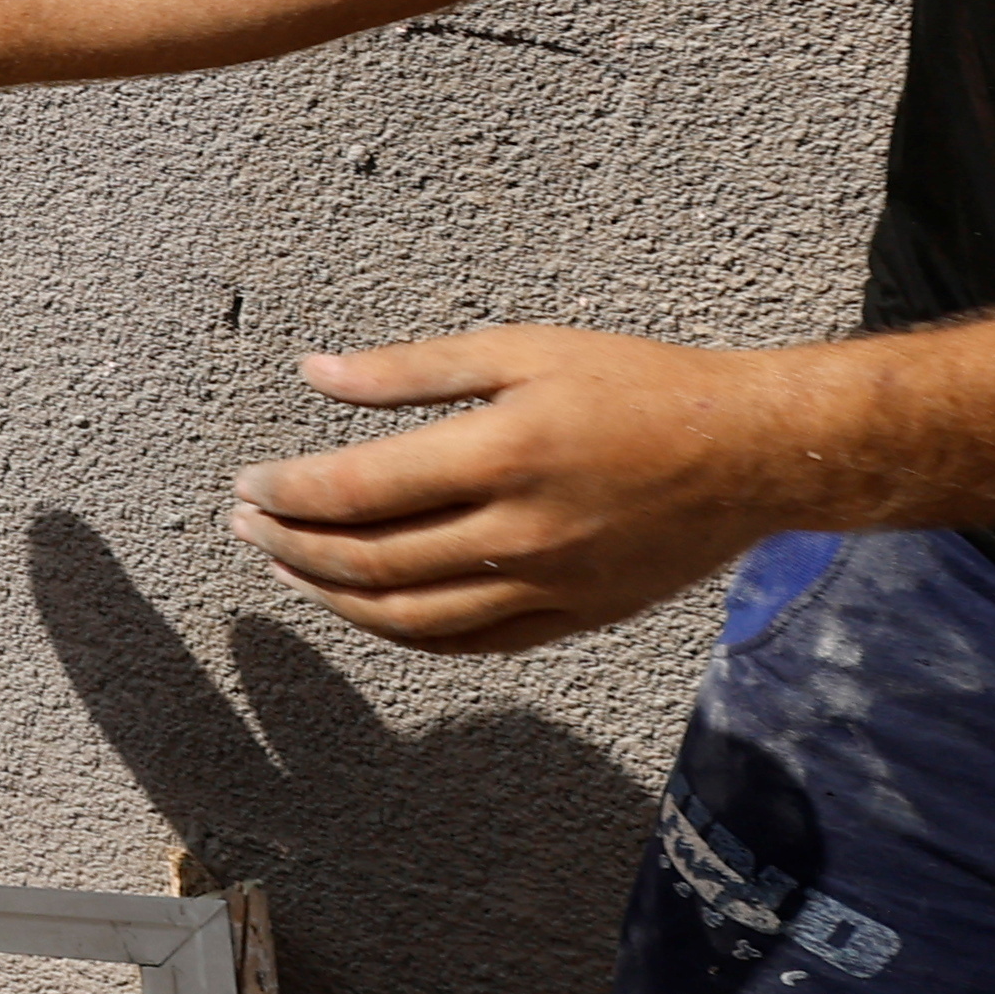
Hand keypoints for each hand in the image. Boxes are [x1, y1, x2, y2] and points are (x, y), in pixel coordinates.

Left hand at [225, 325, 830, 655]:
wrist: (751, 453)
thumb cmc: (637, 385)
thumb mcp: (523, 350)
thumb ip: (412, 369)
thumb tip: (313, 373)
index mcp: (502, 454)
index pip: (359, 490)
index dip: (289, 492)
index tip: (248, 483)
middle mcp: (521, 532)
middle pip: (373, 560)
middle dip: (292, 545)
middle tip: (243, 524)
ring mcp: (547, 586)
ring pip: (411, 617)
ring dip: (333, 596)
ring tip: (284, 566)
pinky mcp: (572, 617)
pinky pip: (467, 643)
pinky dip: (402, 632)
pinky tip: (364, 608)